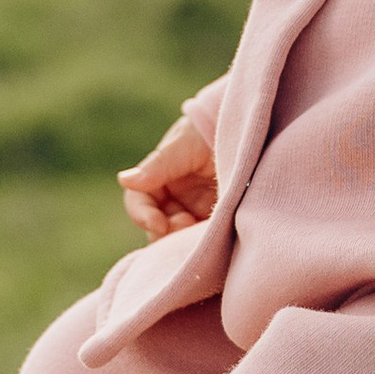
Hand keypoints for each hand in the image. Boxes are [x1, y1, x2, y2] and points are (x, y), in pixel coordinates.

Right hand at [117, 116, 218, 238]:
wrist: (249, 132)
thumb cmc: (211, 130)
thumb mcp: (184, 145)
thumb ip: (158, 166)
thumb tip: (124, 180)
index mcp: (159, 180)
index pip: (139, 203)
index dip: (143, 216)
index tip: (159, 224)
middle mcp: (173, 200)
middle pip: (156, 229)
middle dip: (167, 233)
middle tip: (186, 226)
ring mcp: (195, 214)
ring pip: (178, 241)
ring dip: (184, 241)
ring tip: (203, 232)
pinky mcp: (218, 224)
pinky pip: (204, 242)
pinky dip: (207, 243)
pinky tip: (218, 235)